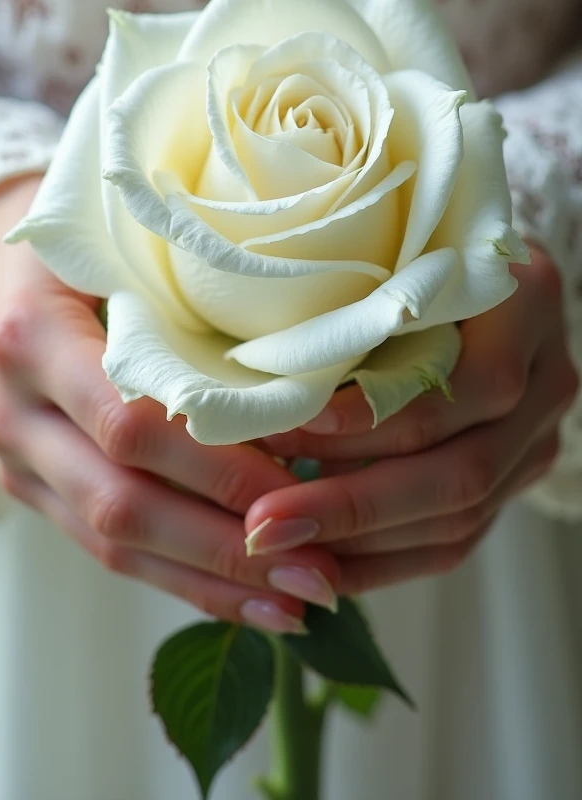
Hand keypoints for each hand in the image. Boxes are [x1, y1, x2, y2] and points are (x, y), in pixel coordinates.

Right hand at [0, 178, 338, 631]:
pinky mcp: (36, 487)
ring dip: (210, 581)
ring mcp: (18, 458)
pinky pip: (105, 549)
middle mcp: (13, 408)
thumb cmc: (89, 239)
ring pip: (113, 542)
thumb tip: (309, 383)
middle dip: (225, 546)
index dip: (217, 466)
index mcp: (34, 336)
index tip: (302, 489)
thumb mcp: (128, 244)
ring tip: (298, 602)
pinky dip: (179, 579)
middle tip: (317, 572)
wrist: (4, 267)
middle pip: (122, 501)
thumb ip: (191, 301)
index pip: (132, 424)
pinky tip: (244, 598)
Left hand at [244, 246, 577, 592]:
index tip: (284, 432)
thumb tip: (263, 390)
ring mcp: (539, 437)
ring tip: (279, 543)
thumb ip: (357, 311)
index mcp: (526, 305)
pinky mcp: (515, 477)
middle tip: (263, 524)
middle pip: (465, 470)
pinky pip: (457, 540)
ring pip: (459, 517)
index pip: (470, 383)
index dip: (377, 420)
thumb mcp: (395, 257)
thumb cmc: (421, 252)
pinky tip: (322, 558)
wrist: (482, 274)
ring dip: (361, 541)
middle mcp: (548, 379)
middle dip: (353, 505)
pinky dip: (385, 558)